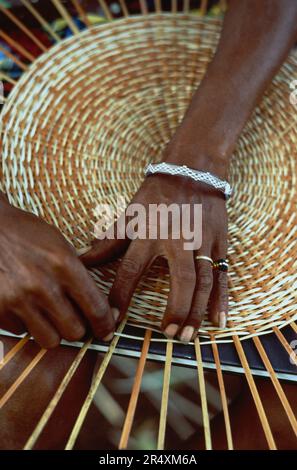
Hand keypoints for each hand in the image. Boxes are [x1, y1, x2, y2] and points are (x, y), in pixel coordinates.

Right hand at [0, 199, 117, 347]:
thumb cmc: (25, 233)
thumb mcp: (60, 245)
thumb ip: (79, 276)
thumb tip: (101, 309)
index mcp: (64, 265)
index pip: (96, 309)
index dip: (105, 326)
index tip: (106, 332)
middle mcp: (43, 286)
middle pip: (75, 332)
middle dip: (76, 327)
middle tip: (72, 316)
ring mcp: (18, 300)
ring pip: (50, 340)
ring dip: (52, 330)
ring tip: (46, 311)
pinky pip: (22, 333)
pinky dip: (25, 324)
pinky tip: (22, 304)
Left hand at [80, 173, 227, 342]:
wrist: (193, 170)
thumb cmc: (156, 194)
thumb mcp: (130, 214)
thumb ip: (108, 241)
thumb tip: (80, 258)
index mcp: (150, 233)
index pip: (132, 270)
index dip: (121, 297)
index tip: (112, 321)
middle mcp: (179, 239)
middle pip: (182, 280)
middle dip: (177, 310)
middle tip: (169, 335)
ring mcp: (203, 242)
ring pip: (205, 282)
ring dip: (198, 311)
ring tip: (189, 336)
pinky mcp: (220, 242)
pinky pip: (222, 274)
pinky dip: (222, 299)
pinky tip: (218, 321)